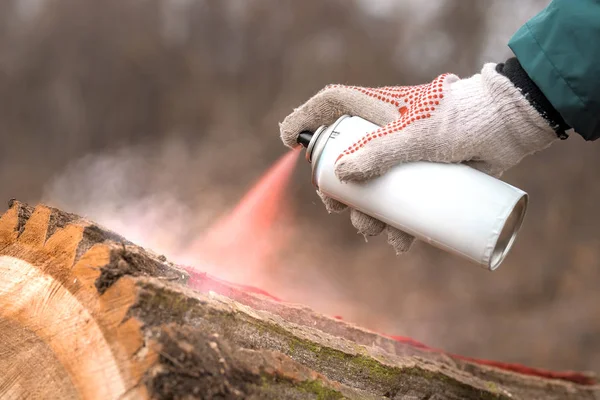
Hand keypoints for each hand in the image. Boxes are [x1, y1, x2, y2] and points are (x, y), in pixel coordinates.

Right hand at [280, 64, 556, 253]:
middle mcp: (382, 133)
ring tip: (374, 232)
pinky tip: (403, 243)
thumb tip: (341, 175)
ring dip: (365, 216)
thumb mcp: (416, 135)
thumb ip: (380, 151)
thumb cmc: (460, 119)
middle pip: (343, 160)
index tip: (288, 141)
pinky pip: (400, 206)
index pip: (329, 106)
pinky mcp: (421, 179)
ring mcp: (401, 158)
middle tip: (338, 209)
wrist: (506, 129)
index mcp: (374, 109)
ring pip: (370, 190)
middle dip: (336, 190)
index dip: (304, 120)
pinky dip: (398, 228)